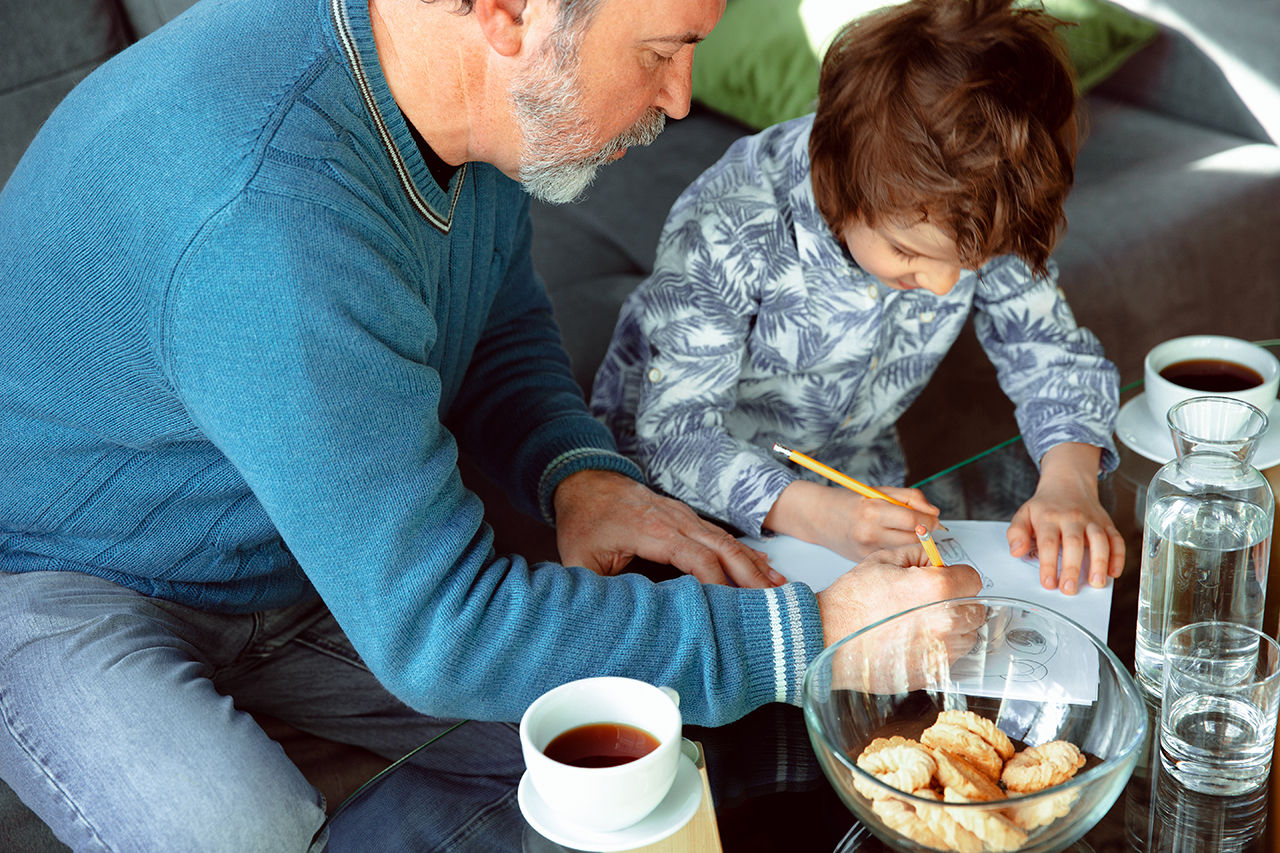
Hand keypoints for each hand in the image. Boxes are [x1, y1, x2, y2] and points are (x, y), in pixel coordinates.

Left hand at [553, 470, 784, 587]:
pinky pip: (720, 535)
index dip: (717, 584)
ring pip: (727, 540)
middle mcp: (675, 520)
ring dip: (753, 564)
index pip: (697, 558)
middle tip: (774, 602)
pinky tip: (762, 565)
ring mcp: (684, 516)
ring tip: (779, 587)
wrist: (585, 481)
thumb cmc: (583, 521)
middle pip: (723, 548)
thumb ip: (599, 589)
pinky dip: (744, 551)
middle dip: (750, 575)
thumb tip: (616, 620)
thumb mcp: (580, 561)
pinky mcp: (686, 518)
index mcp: (652, 531)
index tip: (732, 609)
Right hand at [763, 480, 941, 560]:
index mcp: (872, 512)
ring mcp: (868, 551)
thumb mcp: (879, 491)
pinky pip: (894, 557)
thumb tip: (934, 512)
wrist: (818, 518)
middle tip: (927, 524)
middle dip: (926, 532)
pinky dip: (900, 549)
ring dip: (915, 542)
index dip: (930, 520)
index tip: (934, 517)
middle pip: (914, 540)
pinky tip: (892, 540)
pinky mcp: (867, 562)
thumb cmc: (849, 501)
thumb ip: (910, 497)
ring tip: (908, 531)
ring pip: (907, 551)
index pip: (914, 521)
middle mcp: (870, 534)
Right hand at [815, 543, 982, 646]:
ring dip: (952, 628)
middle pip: (975, 610)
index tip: (948, 579)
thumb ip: (917, 555)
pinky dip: (938, 649)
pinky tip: (912, 640)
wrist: (828, 636)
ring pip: (966, 637)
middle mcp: (945, 622)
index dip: (957, 576)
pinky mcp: (930, 673)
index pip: (973, 579)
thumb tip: (934, 558)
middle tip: (933, 600)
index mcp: (937, 589)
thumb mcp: (883, 560)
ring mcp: (939, 651)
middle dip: (958, 601)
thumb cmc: (851, 601)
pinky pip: (949, 658)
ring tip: (921, 622)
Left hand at [1007, 443, 1124, 594]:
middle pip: (1074, 543)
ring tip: (1096, 584)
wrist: (1068, 482)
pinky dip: (1118, 556)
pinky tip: (1114, 572)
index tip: (1048, 583)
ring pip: (1099, 540)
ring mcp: (1091, 520)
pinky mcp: (1106, 523)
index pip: (1048, 542)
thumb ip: (1017, 533)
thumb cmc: (1045, 506)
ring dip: (1099, 563)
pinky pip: (1116, 539)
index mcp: (1049, 517)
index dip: (1048, 564)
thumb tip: (1016, 551)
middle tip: (1069, 589)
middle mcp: (1072, 518)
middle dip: (1072, 568)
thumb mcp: (1024, 514)